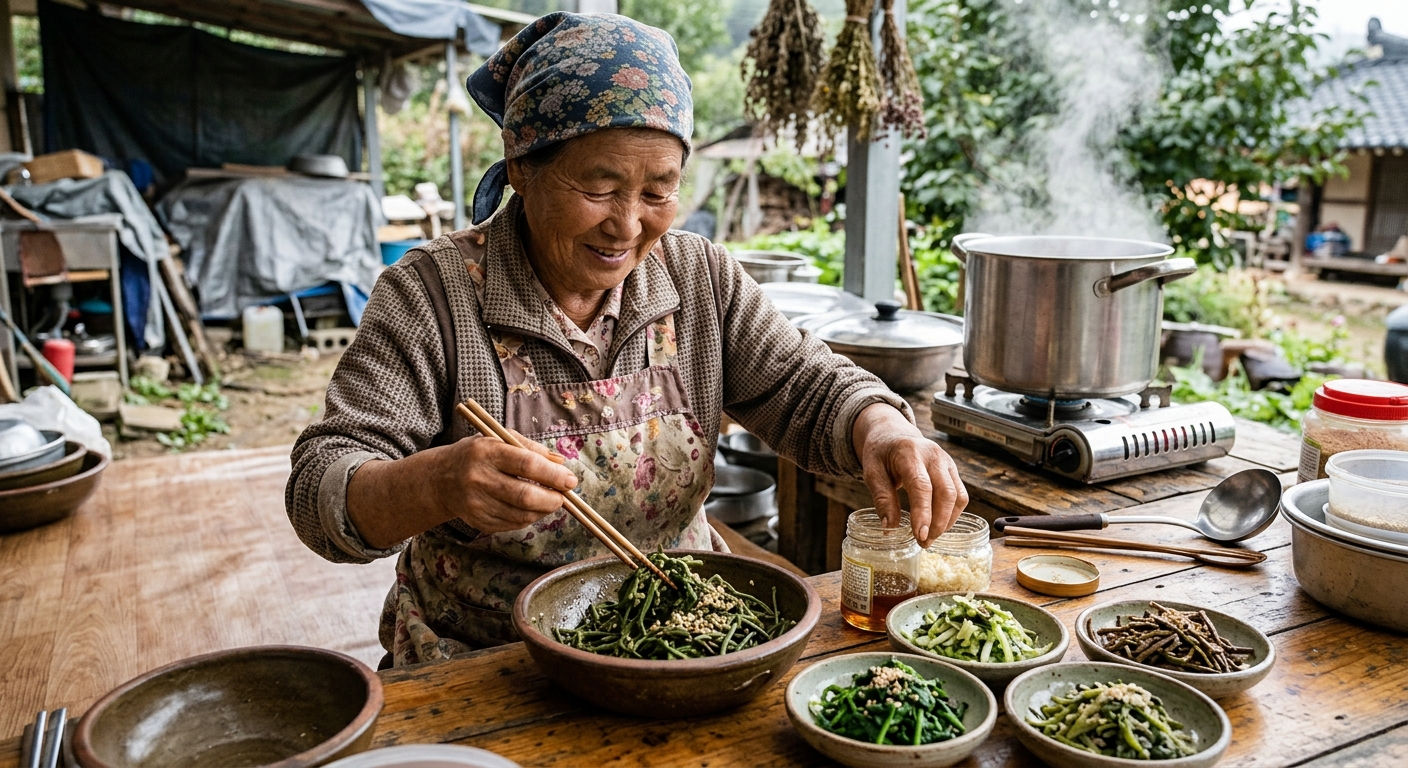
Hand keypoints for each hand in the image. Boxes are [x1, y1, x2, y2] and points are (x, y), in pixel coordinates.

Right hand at [347, 430, 578, 547]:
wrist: (440, 480)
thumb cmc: (478, 455)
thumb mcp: (500, 440)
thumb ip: (531, 448)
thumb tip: (562, 463)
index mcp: (486, 452)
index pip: (526, 465)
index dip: (553, 474)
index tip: (570, 480)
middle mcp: (478, 479)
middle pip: (525, 496)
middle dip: (552, 499)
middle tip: (564, 496)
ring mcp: (476, 504)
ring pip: (521, 515)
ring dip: (543, 510)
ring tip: (550, 500)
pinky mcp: (478, 521)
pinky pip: (512, 525)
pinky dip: (529, 518)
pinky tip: (531, 508)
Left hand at [852, 403, 968, 545]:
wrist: (893, 434)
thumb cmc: (881, 453)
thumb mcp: (871, 472)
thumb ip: (882, 498)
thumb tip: (890, 528)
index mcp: (909, 453)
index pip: (921, 486)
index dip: (923, 513)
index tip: (920, 535)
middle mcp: (933, 455)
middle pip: (945, 493)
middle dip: (937, 522)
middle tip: (924, 543)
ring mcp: (946, 462)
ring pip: (957, 496)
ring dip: (946, 521)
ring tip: (929, 538)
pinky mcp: (952, 470)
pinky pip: (960, 495)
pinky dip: (951, 514)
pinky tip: (937, 525)